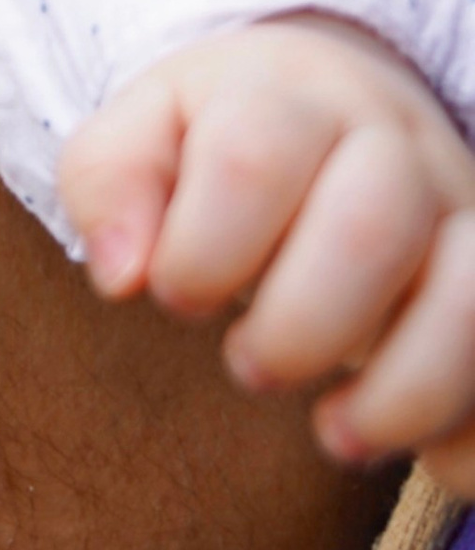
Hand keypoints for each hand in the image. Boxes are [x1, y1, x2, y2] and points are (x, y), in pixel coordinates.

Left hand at [64, 14, 474, 487]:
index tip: (174, 295)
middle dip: (296, 327)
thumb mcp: (146, 133)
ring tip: (336, 432)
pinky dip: (470, 432)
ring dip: (402, 392)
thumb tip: (119, 273)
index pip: (250, 158)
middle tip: (248, 366)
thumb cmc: (221, 139)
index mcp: (290, 94)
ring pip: (469, 300)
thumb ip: (110, 184)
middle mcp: (394, 145)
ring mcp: (463, 211)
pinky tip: (421, 456)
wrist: (340, 108)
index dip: (201, 250)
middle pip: (368, 228)